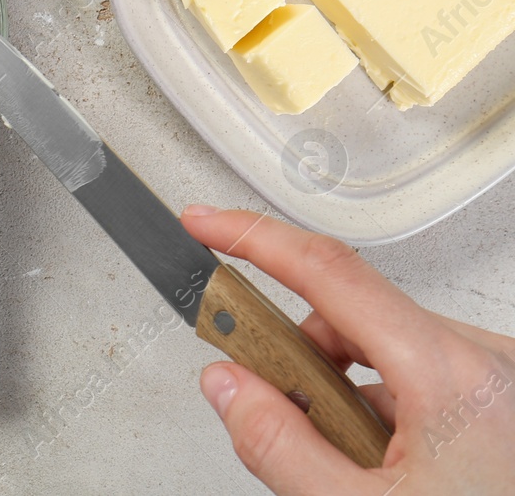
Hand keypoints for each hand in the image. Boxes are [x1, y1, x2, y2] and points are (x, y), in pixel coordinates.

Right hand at [182, 206, 514, 495]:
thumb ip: (277, 445)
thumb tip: (227, 384)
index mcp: (451, 376)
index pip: (331, 273)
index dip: (255, 239)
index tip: (205, 224)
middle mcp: (489, 364)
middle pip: (356, 317)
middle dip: (297, 353)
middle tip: (257, 396)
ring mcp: (503, 382)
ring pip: (389, 351)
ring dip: (344, 390)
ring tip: (346, 465)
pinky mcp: (506, 403)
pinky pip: (423, 377)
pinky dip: (384, 409)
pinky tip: (384, 466)